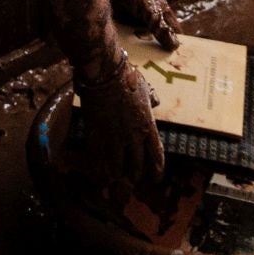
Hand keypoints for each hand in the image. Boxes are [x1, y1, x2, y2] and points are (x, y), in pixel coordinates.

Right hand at [77, 54, 164, 188]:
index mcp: (147, 124)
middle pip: (136, 164)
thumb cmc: (127, 78)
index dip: (156, 169)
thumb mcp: (145, 88)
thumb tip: (156, 102)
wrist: (105, 74)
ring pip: (116, 165)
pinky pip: (98, 157)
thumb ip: (152, 99)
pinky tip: (98, 174)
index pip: (155, 153)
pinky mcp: (97, 134)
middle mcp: (133, 135)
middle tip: (133, 180)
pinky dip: (98, 167)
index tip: (155, 178)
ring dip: (117, 174)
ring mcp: (114, 137)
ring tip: (115, 179)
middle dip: (135, 175)